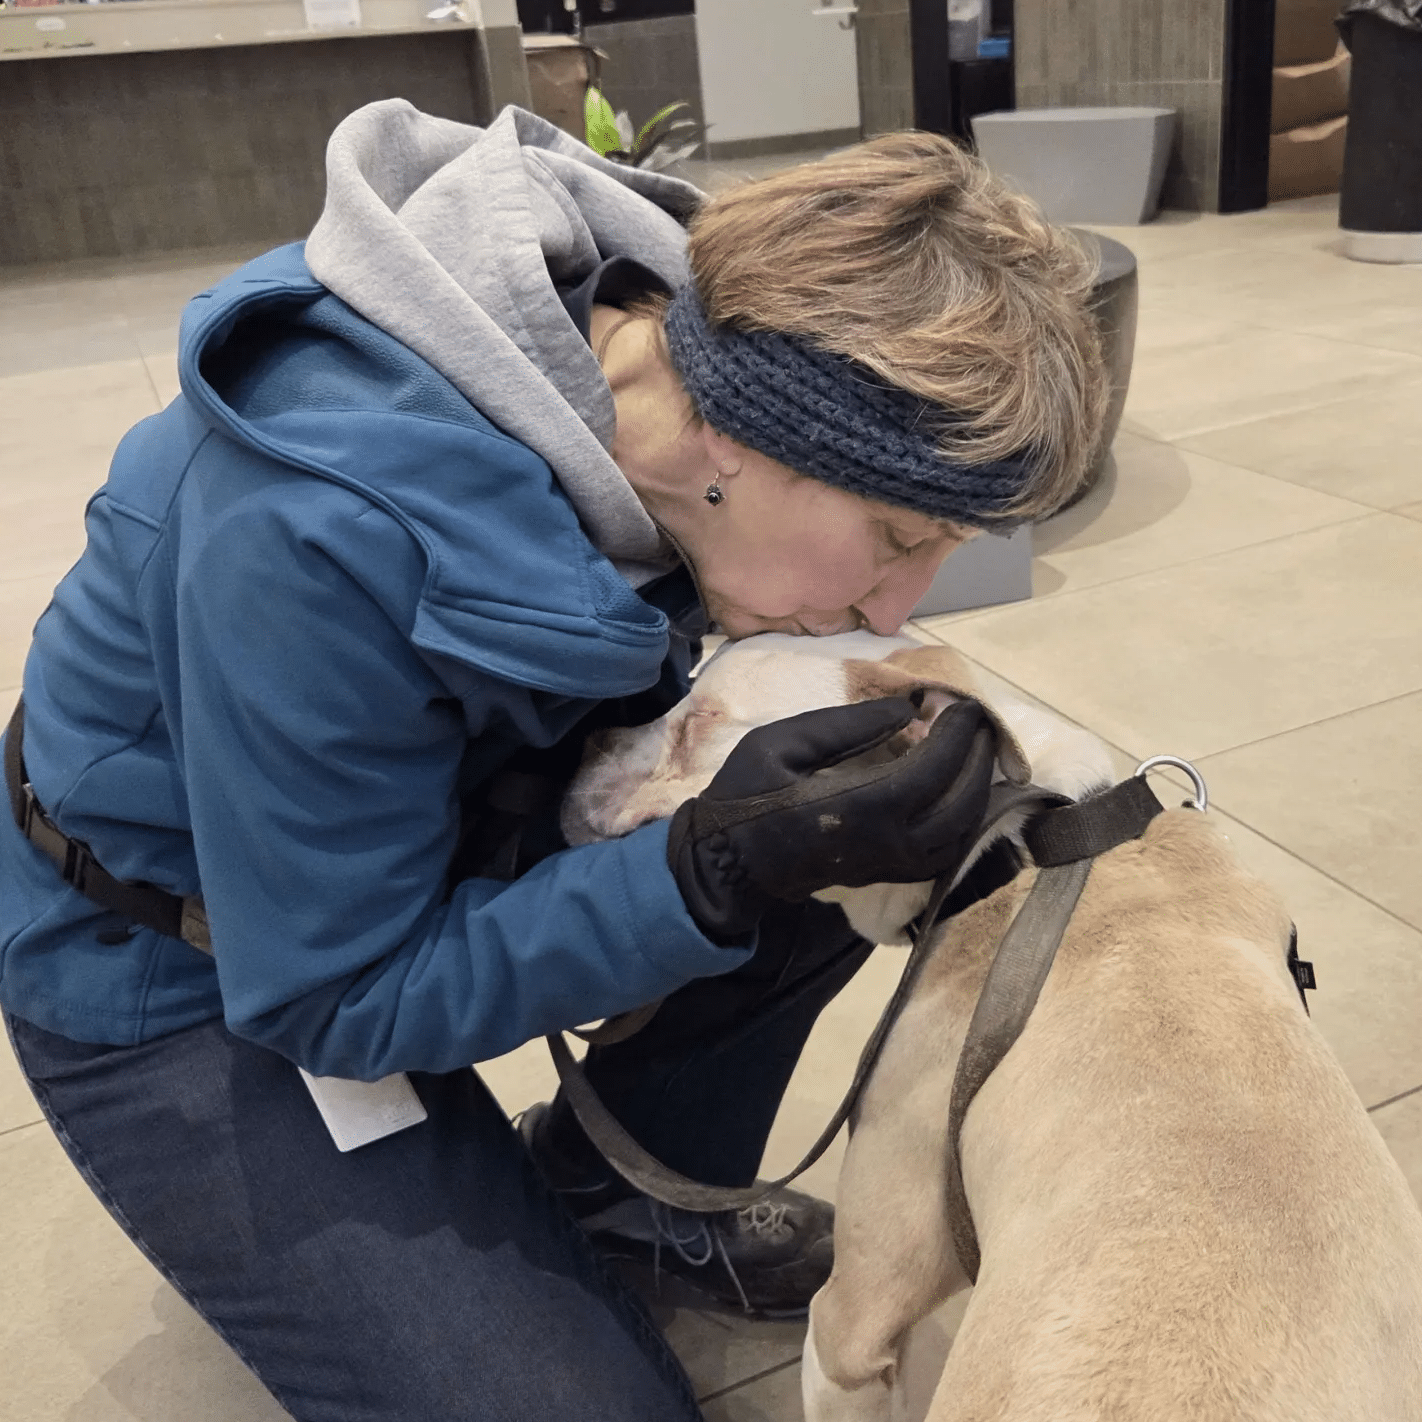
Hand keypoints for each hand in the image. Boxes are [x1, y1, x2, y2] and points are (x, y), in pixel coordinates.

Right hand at [667, 697, 994, 941]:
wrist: (728, 864)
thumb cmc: (748, 796)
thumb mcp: (784, 744)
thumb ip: (848, 725)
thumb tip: (909, 708)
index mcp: (860, 808)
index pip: (933, 769)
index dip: (956, 734)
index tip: (961, 703)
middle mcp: (887, 843)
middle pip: (961, 803)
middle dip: (977, 757)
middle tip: (976, 722)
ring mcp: (891, 865)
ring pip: (962, 832)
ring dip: (977, 789)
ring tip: (972, 751)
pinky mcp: (889, 875)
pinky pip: (946, 851)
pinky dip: (962, 819)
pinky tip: (957, 791)